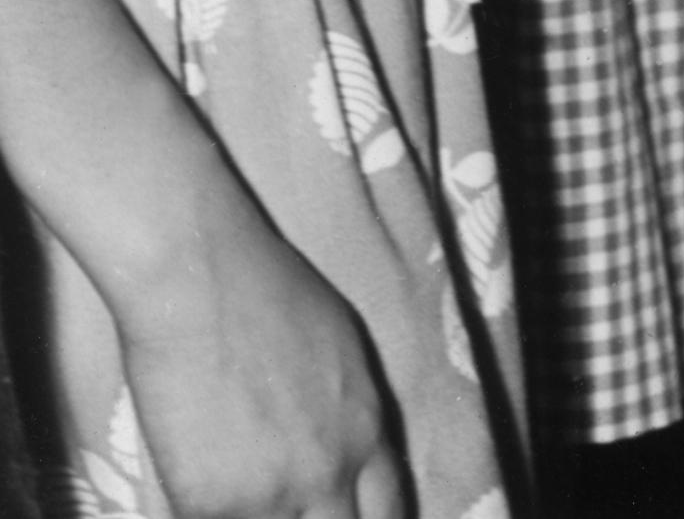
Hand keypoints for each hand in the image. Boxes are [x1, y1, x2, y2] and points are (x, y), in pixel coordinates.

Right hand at [113, 210, 408, 518]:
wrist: (201, 279)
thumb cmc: (268, 292)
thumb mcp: (342, 348)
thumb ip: (350, 411)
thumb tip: (348, 449)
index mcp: (367, 428)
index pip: (390, 509)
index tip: (349, 518)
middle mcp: (330, 470)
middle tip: (297, 514)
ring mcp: (271, 495)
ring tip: (250, 503)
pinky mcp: (210, 506)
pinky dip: (208, 514)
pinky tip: (202, 497)